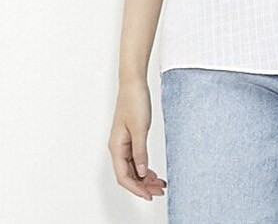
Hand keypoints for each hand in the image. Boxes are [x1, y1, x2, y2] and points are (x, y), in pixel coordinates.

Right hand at [107, 79, 166, 200]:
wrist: (134, 83)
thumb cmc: (134, 101)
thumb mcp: (140, 128)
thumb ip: (140, 151)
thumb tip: (142, 172)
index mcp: (116, 147)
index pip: (124, 176)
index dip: (136, 188)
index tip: (149, 195)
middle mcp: (118, 147)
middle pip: (128, 174)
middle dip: (143, 185)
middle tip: (160, 190)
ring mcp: (124, 143)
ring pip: (133, 167)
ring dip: (145, 177)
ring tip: (160, 183)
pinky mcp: (131, 137)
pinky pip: (136, 158)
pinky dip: (145, 166)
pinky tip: (154, 171)